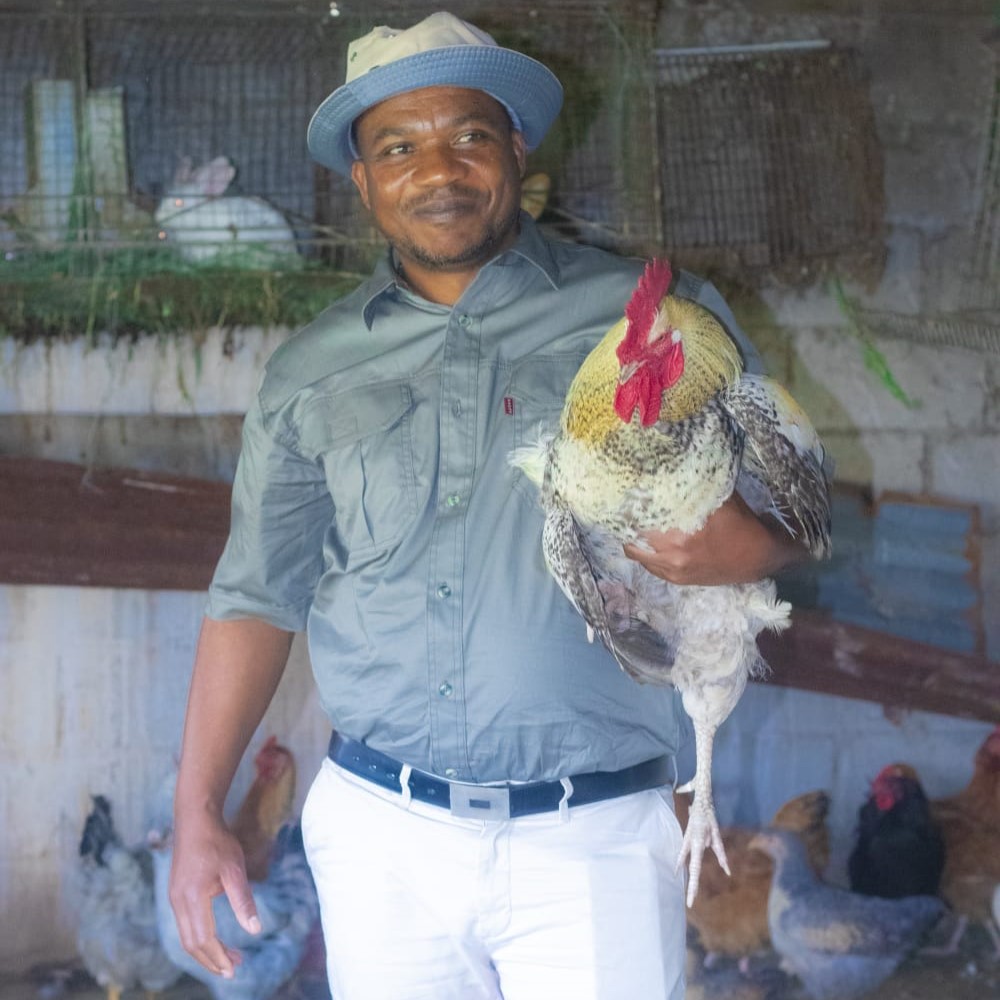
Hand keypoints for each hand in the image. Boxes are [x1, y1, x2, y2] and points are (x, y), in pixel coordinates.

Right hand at [168, 809, 260, 976]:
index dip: (218, 957)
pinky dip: (200, 937)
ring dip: (206, 950)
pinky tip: (215, 936)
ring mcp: (174, 898)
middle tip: (234, 969)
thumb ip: (243, 901)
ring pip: (186, 936)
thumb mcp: (235, 870)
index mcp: (192, 899)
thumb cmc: (217, 841)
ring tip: (229, 957)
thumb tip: (254, 931)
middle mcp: (178, 902)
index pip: (203, 940)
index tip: (234, 970)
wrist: (195, 818)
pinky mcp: (176, 892)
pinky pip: (185, 924)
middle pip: (191, 944)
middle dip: (212, 959)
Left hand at [623, 494, 805, 585]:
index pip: (639, 517)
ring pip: (636, 553)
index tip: (624, 494)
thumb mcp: (717, 496)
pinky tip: (648, 541)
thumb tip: (668, 466)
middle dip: (628, 522)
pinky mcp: (677, 579)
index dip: (627, 505)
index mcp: (679, 530)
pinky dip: (645, 554)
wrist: (759, 557)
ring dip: (633, 539)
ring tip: (633, 525)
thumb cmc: (740, 522)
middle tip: (626, 508)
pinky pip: (649, 566)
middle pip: (631, 536)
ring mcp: (673, 568)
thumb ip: (691, 486)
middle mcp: (672, 552)